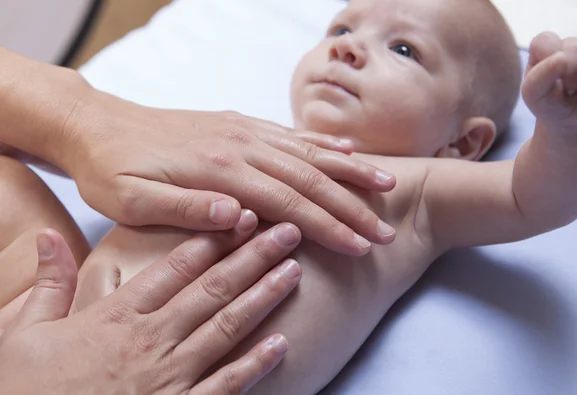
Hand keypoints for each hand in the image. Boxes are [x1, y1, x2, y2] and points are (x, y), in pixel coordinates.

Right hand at [0, 220, 302, 393]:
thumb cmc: (27, 391)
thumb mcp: (24, 333)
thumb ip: (48, 284)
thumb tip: (48, 237)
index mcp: (118, 317)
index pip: (175, 268)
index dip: (212, 239)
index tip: (241, 218)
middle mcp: (151, 340)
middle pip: (213, 289)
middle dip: (254, 257)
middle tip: (286, 232)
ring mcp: (169, 377)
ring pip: (226, 327)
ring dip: (263, 297)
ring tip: (293, 271)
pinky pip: (224, 385)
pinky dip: (254, 365)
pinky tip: (280, 344)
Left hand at [62, 90, 396, 255]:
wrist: (97, 125)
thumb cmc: (111, 169)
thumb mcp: (131, 200)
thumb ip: (186, 208)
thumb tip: (238, 218)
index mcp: (219, 170)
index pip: (288, 203)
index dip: (328, 226)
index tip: (361, 246)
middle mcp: (240, 146)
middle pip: (309, 179)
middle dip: (352, 207)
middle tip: (387, 232)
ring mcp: (243, 132)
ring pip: (309, 152)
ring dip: (350, 171)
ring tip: (389, 185)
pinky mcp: (240, 125)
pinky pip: (291, 134)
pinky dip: (323, 144)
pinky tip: (347, 152)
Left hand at [523, 32, 576, 133]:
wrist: (576, 122)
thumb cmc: (551, 105)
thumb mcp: (534, 96)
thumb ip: (538, 78)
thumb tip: (562, 58)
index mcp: (545, 50)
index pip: (545, 41)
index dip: (548, 61)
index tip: (550, 81)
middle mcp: (570, 45)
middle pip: (573, 46)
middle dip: (570, 74)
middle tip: (569, 91)